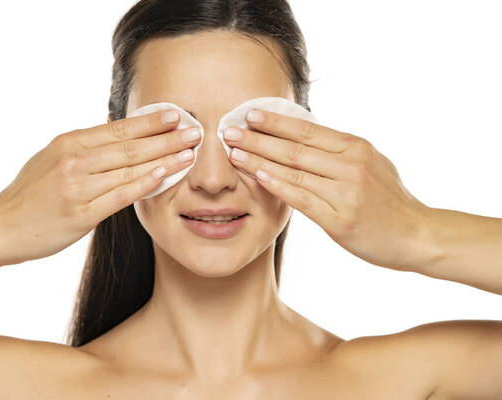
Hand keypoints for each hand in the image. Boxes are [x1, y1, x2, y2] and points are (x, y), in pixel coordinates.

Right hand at [0, 109, 200, 267]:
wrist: (0, 226)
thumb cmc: (30, 194)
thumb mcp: (52, 158)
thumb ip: (83, 147)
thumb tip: (115, 132)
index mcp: (69, 142)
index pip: (118, 128)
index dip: (150, 122)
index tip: (176, 115)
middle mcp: (74, 160)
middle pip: (130, 146)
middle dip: (167, 138)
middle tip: (196, 132)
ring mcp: (77, 187)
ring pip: (130, 168)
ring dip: (164, 159)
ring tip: (190, 153)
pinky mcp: (81, 214)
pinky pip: (121, 195)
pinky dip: (145, 184)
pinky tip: (166, 176)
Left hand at [224, 108, 431, 270]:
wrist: (418, 235)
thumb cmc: (389, 199)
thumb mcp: (370, 163)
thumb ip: (339, 151)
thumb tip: (306, 135)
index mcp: (356, 147)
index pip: (308, 129)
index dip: (276, 122)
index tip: (249, 113)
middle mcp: (350, 165)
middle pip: (295, 147)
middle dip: (258, 138)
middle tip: (228, 130)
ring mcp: (346, 193)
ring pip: (294, 171)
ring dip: (259, 160)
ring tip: (233, 153)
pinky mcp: (341, 220)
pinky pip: (302, 199)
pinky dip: (277, 186)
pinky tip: (257, 177)